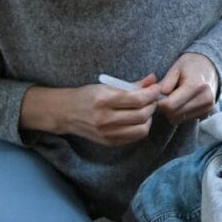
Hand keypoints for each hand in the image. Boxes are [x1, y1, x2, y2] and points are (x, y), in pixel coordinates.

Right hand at [20, 74, 161, 145]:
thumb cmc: (87, 96)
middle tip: (152, 99)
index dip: (152, 93)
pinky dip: (141, 128)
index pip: (138, 99)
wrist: (65, 113)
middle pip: (142, 115)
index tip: (156, 87)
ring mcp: (107, 133)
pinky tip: (137, 120)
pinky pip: (134, 137)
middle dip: (152, 105)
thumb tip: (152, 79)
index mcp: (103, 100)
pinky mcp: (109, 142)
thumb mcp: (106, 85)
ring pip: (141, 129)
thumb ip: (131, 84)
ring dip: (148, 118)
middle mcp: (105, 118)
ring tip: (145, 109)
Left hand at [157, 53, 218, 126]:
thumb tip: (155, 98)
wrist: (210, 67)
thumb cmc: (190, 65)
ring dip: (171, 112)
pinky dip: (179, 114)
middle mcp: (204, 99)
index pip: (169, 105)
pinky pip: (185, 120)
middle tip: (163, 97)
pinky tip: (181, 103)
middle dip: (164, 108)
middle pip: (173, 114)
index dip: (159, 103)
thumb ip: (165, 83)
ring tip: (173, 99)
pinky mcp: (207, 114)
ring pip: (178, 120)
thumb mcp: (176, 68)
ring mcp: (207, 108)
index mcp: (195, 86)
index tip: (156, 96)